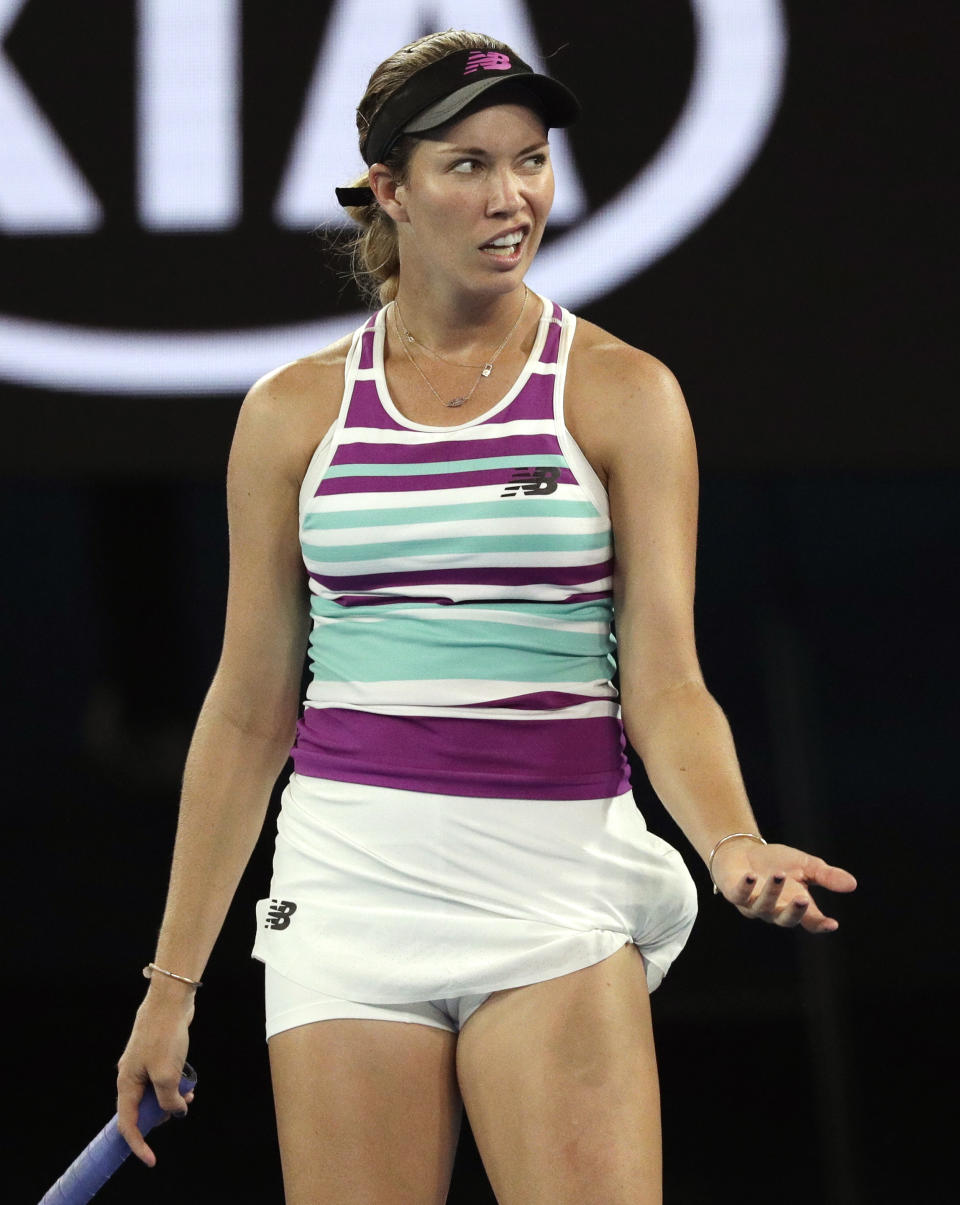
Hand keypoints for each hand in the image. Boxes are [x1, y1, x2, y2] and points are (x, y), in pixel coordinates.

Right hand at [116, 987, 195, 1166]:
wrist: (170, 1000)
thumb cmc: (164, 1035)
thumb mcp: (167, 1074)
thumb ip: (169, 1099)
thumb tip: (177, 1110)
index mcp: (127, 1083)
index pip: (127, 1123)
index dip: (138, 1144)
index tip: (151, 1159)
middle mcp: (131, 1075)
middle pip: (142, 1109)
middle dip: (162, 1114)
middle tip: (181, 1109)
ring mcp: (143, 1064)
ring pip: (154, 1092)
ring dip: (171, 1098)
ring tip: (190, 1094)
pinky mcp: (155, 1054)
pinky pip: (162, 1078)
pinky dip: (174, 1083)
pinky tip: (188, 1080)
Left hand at [710, 839, 856, 932]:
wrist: (742, 851)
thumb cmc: (775, 862)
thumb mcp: (805, 866)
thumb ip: (826, 876)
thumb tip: (853, 884)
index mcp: (794, 906)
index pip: (810, 921)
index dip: (820, 925)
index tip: (832, 924)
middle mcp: (774, 910)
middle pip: (785, 919)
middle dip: (794, 911)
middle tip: (804, 899)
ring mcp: (753, 904)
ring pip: (763, 905)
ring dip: (772, 891)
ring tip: (780, 874)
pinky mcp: (734, 893)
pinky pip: (739, 895)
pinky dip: (746, 887)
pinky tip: (750, 876)